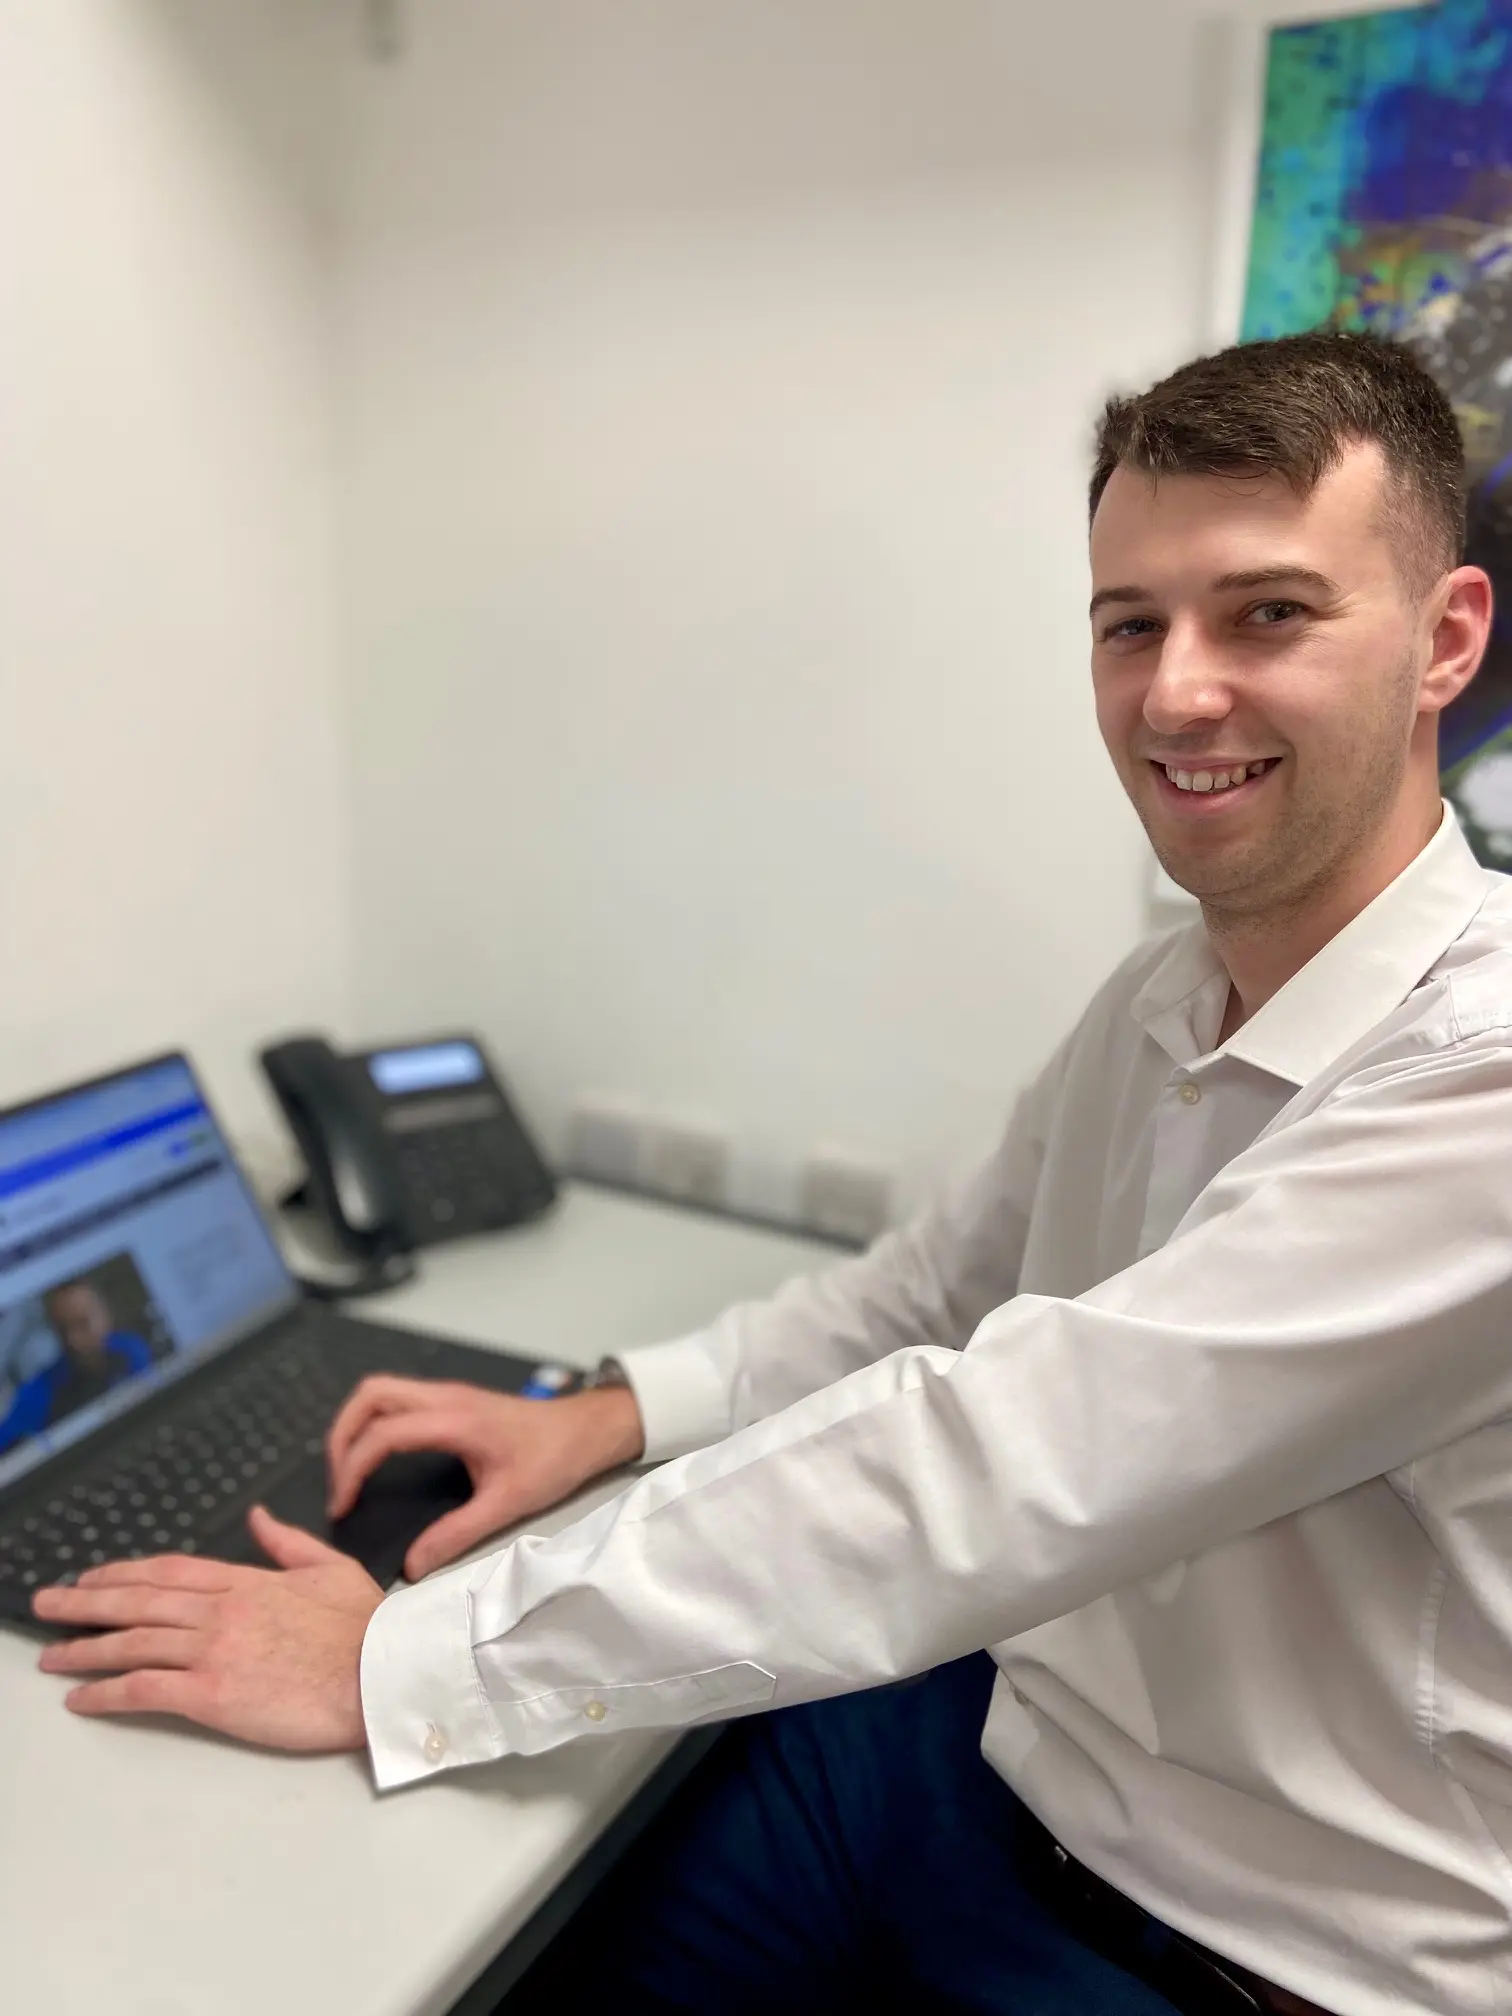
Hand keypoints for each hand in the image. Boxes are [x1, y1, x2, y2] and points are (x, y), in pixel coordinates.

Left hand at [32, 1505, 381, 1751]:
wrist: (383, 1673)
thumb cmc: (366, 1628)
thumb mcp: (331, 1568)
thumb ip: (289, 1543)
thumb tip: (259, 1517)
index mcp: (248, 1581)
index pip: (169, 1571)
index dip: (124, 1572)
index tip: (93, 1578)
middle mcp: (221, 1611)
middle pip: (139, 1601)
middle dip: (85, 1602)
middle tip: (47, 1604)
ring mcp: (214, 1650)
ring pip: (132, 1642)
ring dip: (84, 1648)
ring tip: (52, 1655)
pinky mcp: (212, 1694)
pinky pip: (144, 1689)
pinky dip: (106, 1693)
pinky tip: (82, 1698)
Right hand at [326, 1377, 645, 1579]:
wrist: (588, 1429)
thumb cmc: (553, 1461)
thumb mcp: (508, 1505)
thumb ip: (457, 1535)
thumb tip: (411, 1566)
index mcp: (455, 1420)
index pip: (383, 1434)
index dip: (353, 1468)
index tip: (343, 1507)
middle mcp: (445, 1397)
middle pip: (370, 1394)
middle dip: (342, 1434)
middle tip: (338, 1483)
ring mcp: (448, 1394)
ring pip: (381, 1392)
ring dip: (355, 1425)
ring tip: (349, 1472)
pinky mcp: (453, 1400)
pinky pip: (398, 1399)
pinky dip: (374, 1422)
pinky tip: (377, 1457)